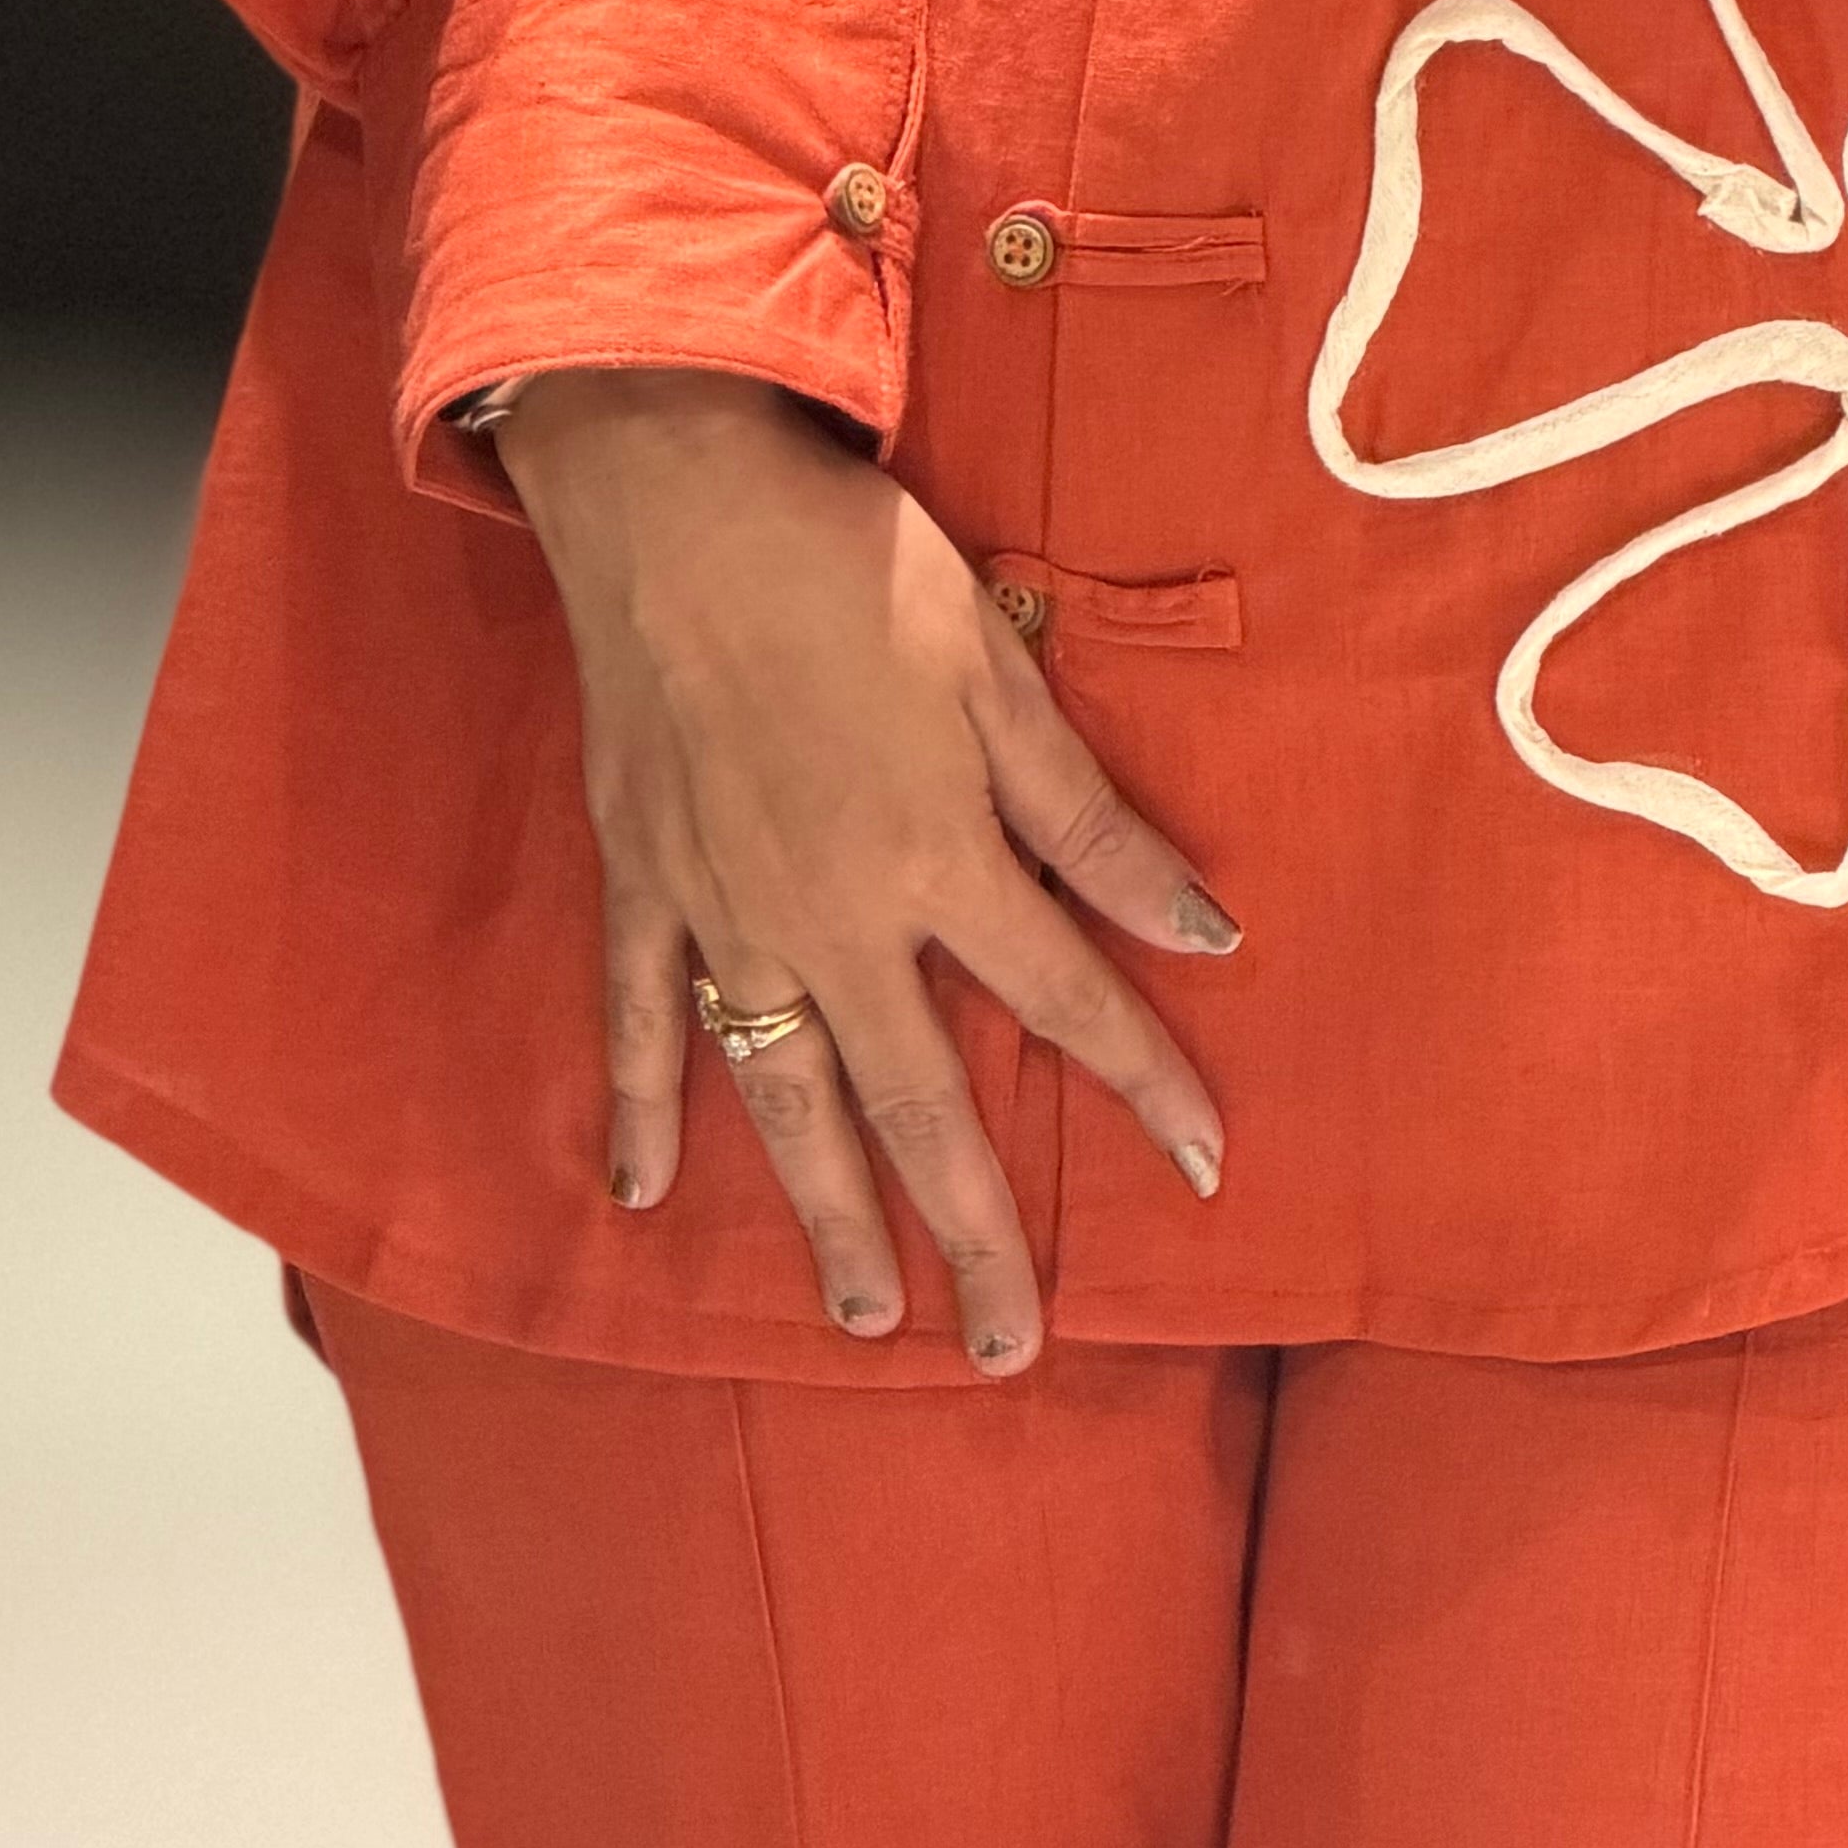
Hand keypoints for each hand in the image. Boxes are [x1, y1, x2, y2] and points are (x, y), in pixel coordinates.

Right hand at [501, 369, 1241, 1370]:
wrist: (672, 500)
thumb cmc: (853, 568)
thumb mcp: (995, 674)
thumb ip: (1088, 819)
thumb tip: (1204, 930)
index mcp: (937, 860)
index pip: (1067, 1001)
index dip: (1147, 1084)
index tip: (1208, 1167)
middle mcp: (833, 920)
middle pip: (920, 1105)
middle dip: (974, 1232)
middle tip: (1008, 1347)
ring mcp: (725, 915)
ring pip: (785, 1098)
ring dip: (828, 1214)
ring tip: (866, 1312)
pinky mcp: (641, 884)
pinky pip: (643, 1022)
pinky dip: (641, 1109)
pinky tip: (639, 1192)